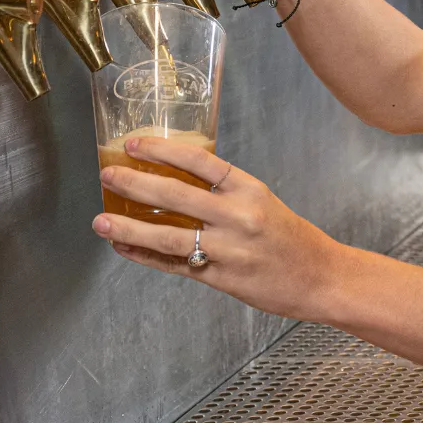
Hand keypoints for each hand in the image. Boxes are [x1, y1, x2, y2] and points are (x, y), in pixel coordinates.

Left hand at [91, 134, 346, 321]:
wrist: (321, 277)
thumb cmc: (293, 240)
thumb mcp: (265, 204)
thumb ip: (226, 195)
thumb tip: (177, 183)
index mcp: (250, 191)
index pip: (202, 162)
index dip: (165, 151)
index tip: (136, 144)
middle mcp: (238, 217)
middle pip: (176, 195)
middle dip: (135, 182)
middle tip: (108, 174)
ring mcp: (228, 249)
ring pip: (166, 235)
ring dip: (128, 226)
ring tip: (101, 220)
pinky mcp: (219, 277)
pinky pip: (173, 265)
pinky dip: (144, 256)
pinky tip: (124, 247)